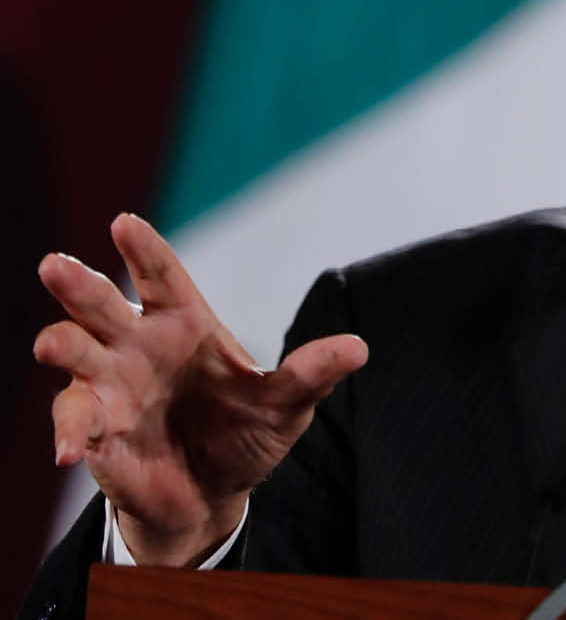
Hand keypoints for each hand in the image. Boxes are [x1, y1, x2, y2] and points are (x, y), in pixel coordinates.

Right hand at [34, 214, 367, 565]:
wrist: (214, 495)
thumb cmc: (245, 433)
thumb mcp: (285, 405)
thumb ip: (311, 375)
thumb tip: (359, 348)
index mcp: (183, 323)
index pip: (162, 276)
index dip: (143, 250)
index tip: (124, 223)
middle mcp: (138, 345)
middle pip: (101, 304)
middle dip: (78, 284)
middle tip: (56, 265)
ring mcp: (111, 385)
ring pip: (74, 352)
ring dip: (62, 345)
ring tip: (55, 344)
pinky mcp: (96, 430)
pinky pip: (75, 422)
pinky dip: (71, 431)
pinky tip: (71, 451)